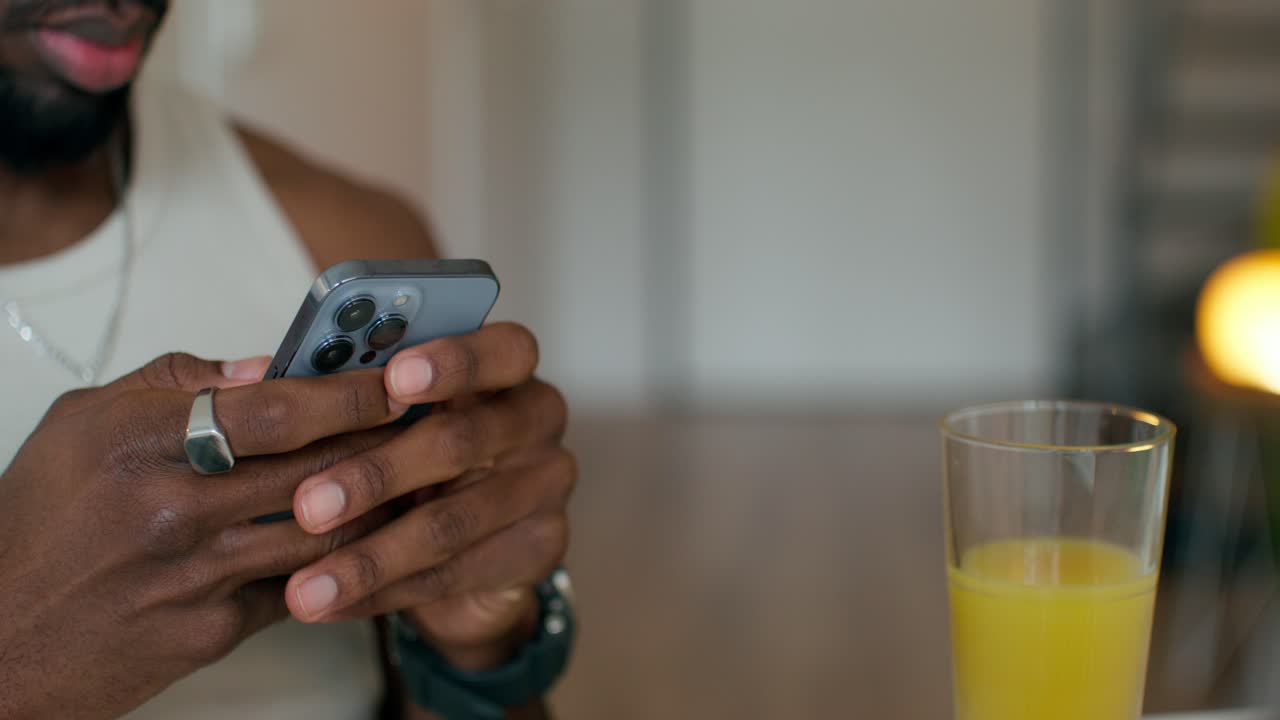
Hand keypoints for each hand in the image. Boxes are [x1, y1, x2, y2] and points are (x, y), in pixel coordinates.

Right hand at [0, 353, 406, 719]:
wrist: (0, 643)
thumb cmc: (41, 523)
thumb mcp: (83, 424)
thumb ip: (176, 382)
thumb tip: (265, 367)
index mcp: (137, 441)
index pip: (274, 409)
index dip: (349, 392)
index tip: (397, 379)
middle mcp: (171, 508)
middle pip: (315, 467)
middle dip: (385, 440)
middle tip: (425, 420)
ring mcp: (195, 576)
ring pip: (325, 530)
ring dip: (380, 502)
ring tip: (414, 474)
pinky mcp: (212, 631)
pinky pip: (302, 587)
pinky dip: (342, 559)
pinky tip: (372, 537)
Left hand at [285, 323, 574, 668]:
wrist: (467, 549)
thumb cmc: (414, 459)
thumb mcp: (384, 419)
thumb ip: (338, 393)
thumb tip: (248, 380)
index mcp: (506, 369)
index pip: (505, 348)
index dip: (455, 361)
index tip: (393, 379)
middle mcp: (538, 419)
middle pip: (466, 439)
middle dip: (378, 473)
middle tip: (308, 505)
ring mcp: (547, 485)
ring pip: (455, 521)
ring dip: (371, 555)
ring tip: (305, 583)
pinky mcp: (543, 548)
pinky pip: (456, 574)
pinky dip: (384, 593)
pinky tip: (331, 604)